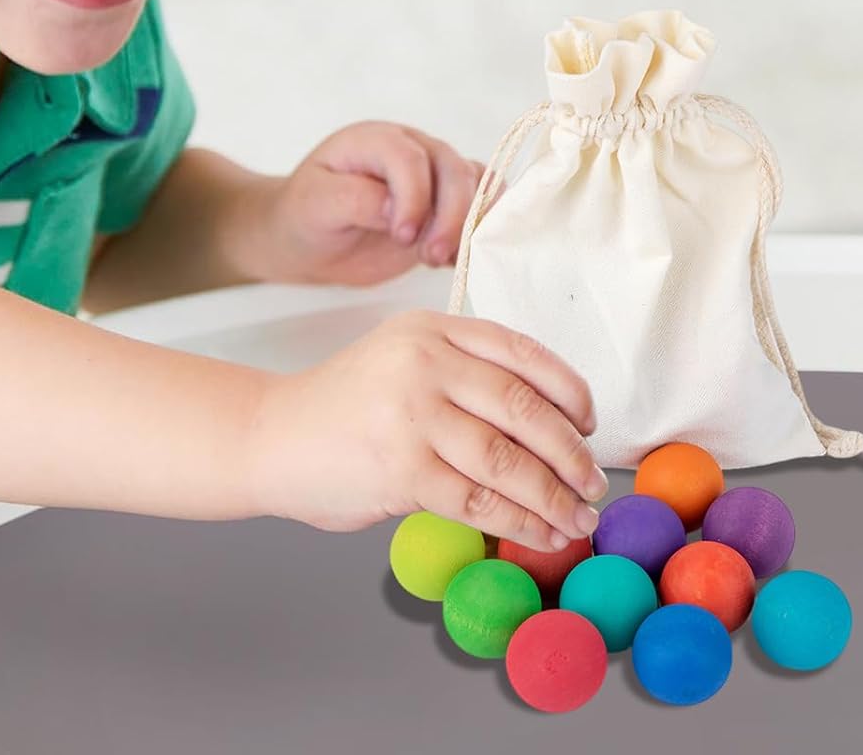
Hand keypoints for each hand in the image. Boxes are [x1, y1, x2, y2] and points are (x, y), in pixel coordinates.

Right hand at [251, 309, 607, 553]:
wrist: (271, 435)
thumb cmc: (344, 405)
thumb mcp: (402, 358)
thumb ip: (461, 372)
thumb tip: (546, 424)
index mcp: (431, 329)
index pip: (521, 352)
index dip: (568, 390)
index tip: (589, 422)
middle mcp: (425, 362)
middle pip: (524, 407)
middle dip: (570, 452)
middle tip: (592, 481)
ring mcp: (412, 415)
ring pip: (508, 459)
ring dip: (554, 495)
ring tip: (576, 516)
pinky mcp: (401, 469)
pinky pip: (478, 500)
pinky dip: (518, 522)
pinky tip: (539, 533)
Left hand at [252, 121, 486, 286]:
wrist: (310, 240)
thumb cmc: (306, 216)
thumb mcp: (316, 205)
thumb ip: (356, 199)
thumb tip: (398, 209)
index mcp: (375, 140)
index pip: (409, 157)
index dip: (414, 195)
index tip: (403, 235)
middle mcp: (412, 149)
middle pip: (453, 169)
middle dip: (451, 215)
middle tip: (431, 256)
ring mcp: (434, 176)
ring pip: (477, 185)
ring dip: (470, 223)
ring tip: (443, 260)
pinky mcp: (447, 205)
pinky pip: (482, 206)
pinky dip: (480, 231)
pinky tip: (457, 259)